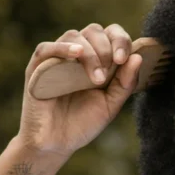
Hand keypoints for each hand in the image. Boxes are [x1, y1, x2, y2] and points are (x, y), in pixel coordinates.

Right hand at [17, 23, 142, 157]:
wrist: (56, 144)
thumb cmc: (82, 123)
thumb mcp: (110, 106)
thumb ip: (124, 84)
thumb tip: (138, 58)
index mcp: (97, 60)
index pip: (110, 35)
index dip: (120, 40)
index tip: (124, 59)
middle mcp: (77, 55)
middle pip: (93, 31)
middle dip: (106, 47)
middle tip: (109, 72)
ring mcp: (57, 59)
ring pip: (73, 36)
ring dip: (90, 53)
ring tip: (97, 78)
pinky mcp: (37, 67)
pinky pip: (46, 48)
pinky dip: (63, 48)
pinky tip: (77, 54)